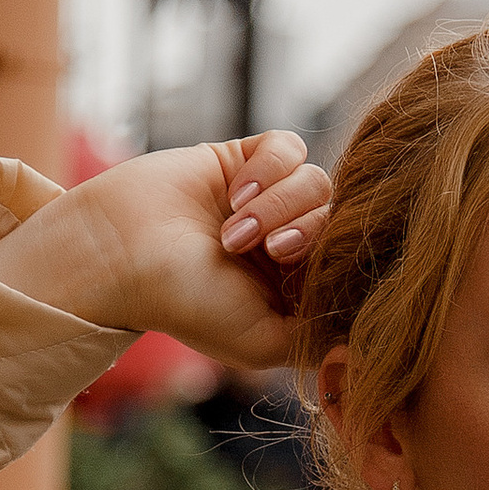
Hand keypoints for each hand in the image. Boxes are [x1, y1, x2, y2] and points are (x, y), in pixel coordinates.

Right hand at [0, 135, 332, 369]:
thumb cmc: (186, 303)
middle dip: (309, 232)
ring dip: (281, 204)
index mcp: (296, 288)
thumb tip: (370, 332)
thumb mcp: (264, 342)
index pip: (351, 261)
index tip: (300, 273)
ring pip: (319, 182)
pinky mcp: (247, 159)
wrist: (119, 254)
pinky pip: (291, 147)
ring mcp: (269, 199)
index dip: (338, 262)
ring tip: (236, 229)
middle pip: (342, 218)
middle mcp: (288, 243)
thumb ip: (321, 338)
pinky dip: (270, 168)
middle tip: (271, 250)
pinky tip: (237, 192)